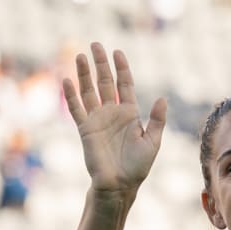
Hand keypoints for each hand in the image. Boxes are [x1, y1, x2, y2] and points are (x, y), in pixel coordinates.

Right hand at [63, 42, 165, 192]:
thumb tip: (163, 98)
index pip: (125, 85)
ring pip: (90, 91)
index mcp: (130, 114)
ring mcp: (98, 120)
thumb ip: (157, 120)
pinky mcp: (85, 129)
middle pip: (106, 82)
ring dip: (84, 74)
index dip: (121, 68)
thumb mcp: (153, 141)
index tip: (117, 52)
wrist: (119, 185)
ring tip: (80, 55)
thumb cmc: (138, 166)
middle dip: (101, 64)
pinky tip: (67, 80)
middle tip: (95, 45)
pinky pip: (77, 109)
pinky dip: (72, 95)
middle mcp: (113, 113)